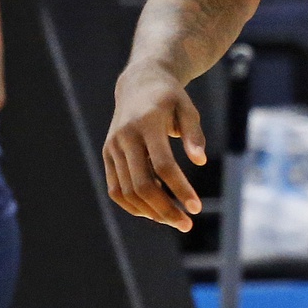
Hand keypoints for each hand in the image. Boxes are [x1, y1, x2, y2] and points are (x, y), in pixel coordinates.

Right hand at [103, 63, 206, 230]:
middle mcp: (125, 136)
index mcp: (147, 123)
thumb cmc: (169, 98)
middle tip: (187, 223)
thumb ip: (194, 134)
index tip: (196, 207)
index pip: (163, 165)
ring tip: (175, 220)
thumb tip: (200, 161)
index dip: (180, 189)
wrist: (139, 83)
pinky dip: (132, 205)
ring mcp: (113, 146)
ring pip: (127, 191)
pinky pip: (115, 189)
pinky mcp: (107, 154)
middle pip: (142, 184)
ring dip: (151, 211)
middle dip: (165, 209)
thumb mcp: (188, 108)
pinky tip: (153, 212)